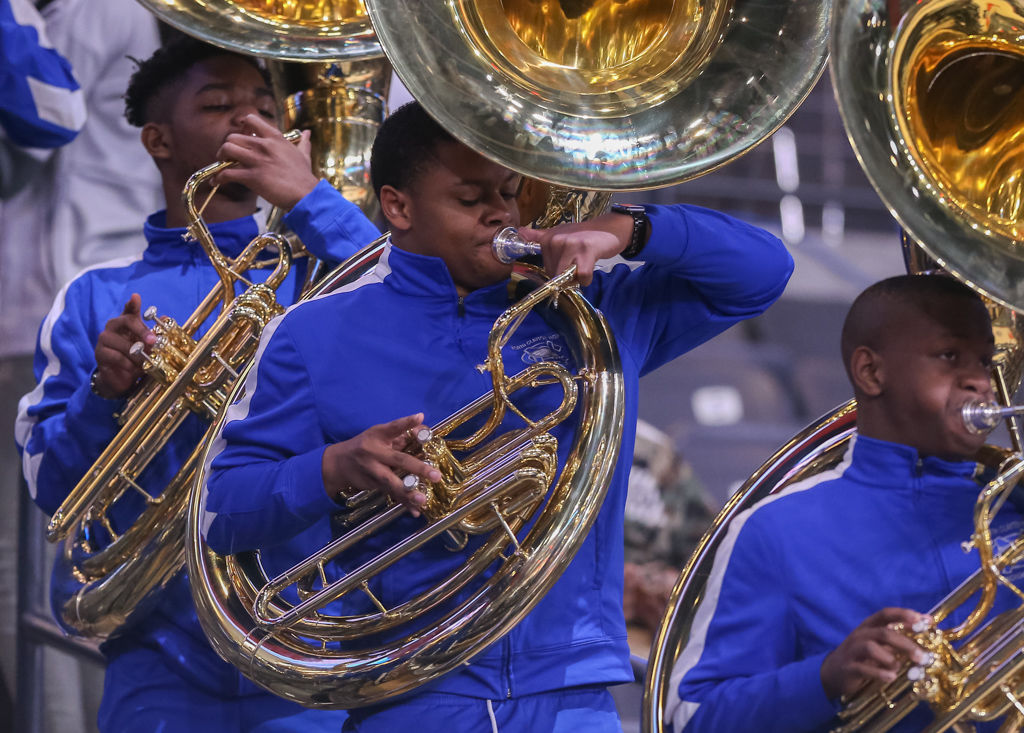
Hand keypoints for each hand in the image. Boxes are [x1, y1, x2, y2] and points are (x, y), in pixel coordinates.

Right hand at [92, 294, 154, 398]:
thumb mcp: (147, 346)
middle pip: (126, 321)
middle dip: (142, 330)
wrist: (121, 378)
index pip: (129, 310)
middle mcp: (113, 327)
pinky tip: (134, 368)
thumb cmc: (136, 358)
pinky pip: (116, 357)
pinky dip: (128, 364)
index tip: (136, 297)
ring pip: (123, 343)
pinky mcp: (99, 353)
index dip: (132, 304)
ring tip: (145, 361)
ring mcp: (104, 339)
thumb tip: (165, 318)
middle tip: (153, 340)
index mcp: (126, 322)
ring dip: (137, 354)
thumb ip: (155, 333)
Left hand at [214, 114, 318, 209]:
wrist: (306, 194)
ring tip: (222, 166)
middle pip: (232, 137)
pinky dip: (218, 178)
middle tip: (228, 157)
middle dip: (227, 147)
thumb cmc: (304, 177)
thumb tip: (308, 133)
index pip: (251, 120)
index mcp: (275, 138)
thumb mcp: (304, 155)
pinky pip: (227, 173)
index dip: (242, 127)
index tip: (241, 136)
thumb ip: (303, 142)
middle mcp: (264, 145)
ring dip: (220, 158)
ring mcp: (257, 160)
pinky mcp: (253, 177)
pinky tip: (217, 182)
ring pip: (226, 149)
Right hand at [322, 413, 442, 516]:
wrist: (338, 463)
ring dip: (408, 492)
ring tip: (422, 499)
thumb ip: (399, 432)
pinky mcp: (373, 484)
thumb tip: (423, 425)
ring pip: (392, 482)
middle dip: (418, 468)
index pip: (393, 427)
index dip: (406, 422)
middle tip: (435, 476)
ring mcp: (373, 470)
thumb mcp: (378, 434)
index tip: (419, 417)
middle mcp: (375, 452)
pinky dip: (403, 503)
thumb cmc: (365, 445)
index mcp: (378, 435)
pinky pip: (391, 494)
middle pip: (398, 460)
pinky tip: (415, 511)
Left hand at [518, 211, 634, 285]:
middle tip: (578, 264)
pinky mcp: (587, 252)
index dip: (557, 271)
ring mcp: (571, 245)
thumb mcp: (559, 233)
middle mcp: (557, 241)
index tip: (568, 263)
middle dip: (566, 277)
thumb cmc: (582, 234)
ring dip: (577, 278)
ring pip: (566, 277)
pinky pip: (582, 276)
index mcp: (548, 239)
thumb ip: (539, 236)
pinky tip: (590, 267)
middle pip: (555, 274)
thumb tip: (519, 231)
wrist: (608, 228)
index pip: (546, 267)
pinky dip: (587, 278)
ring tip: (584, 264)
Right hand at [820, 607, 932, 699]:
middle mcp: (860, 635)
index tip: (923, 620)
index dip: (903, 614)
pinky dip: (879, 673)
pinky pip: (863, 668)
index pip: (886, 614)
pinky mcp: (849, 667)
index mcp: (869, 626)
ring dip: (890, 659)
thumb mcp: (879, 644)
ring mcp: (852, 650)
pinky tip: (890, 677)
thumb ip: (897, 638)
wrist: (834, 671)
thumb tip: (925, 633)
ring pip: (871, 648)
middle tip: (921, 657)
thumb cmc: (863, 656)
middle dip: (905, 644)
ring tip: (899, 668)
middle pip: (884, 633)